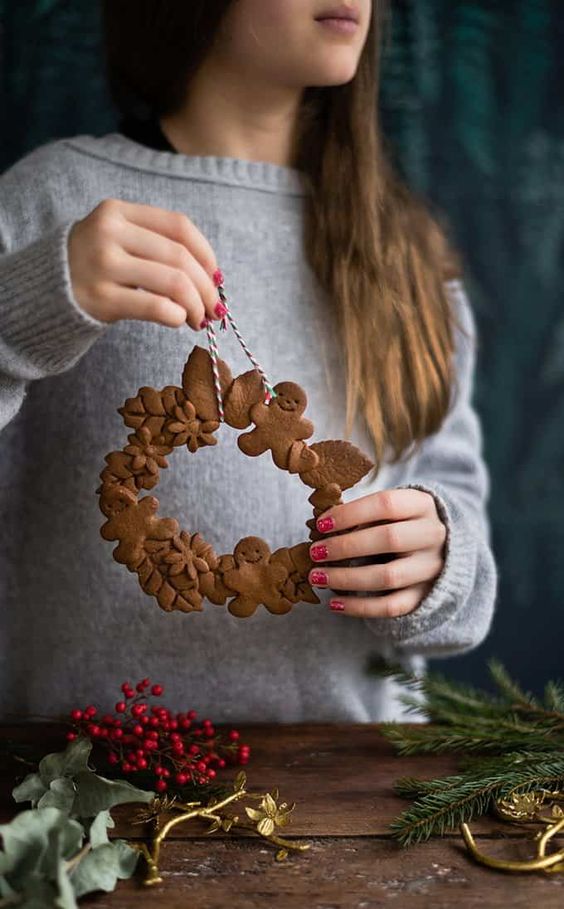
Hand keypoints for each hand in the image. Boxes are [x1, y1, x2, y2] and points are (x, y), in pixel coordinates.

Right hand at [68, 198, 222, 329]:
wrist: (46, 290)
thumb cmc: (96, 266)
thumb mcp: (119, 239)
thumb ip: (158, 246)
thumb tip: (213, 276)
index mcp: (117, 211)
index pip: (179, 226)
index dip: (206, 253)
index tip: (217, 277)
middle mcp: (108, 233)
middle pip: (179, 256)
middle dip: (206, 287)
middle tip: (214, 308)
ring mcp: (103, 265)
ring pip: (173, 281)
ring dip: (196, 304)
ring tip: (199, 319)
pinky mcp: (101, 299)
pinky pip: (156, 306)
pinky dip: (176, 316)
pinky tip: (178, 322)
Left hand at [308, 488, 446, 616]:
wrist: (441, 548)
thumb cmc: (401, 523)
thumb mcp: (390, 510)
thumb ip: (361, 514)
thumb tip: (320, 526)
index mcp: (422, 505)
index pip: (386, 504)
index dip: (350, 513)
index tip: (322, 524)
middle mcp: (432, 535)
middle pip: (389, 539)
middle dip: (345, 546)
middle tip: (315, 552)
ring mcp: (431, 568)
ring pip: (388, 577)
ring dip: (347, 578)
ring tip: (318, 577)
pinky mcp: (426, 595)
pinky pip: (392, 606)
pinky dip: (360, 607)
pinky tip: (334, 604)